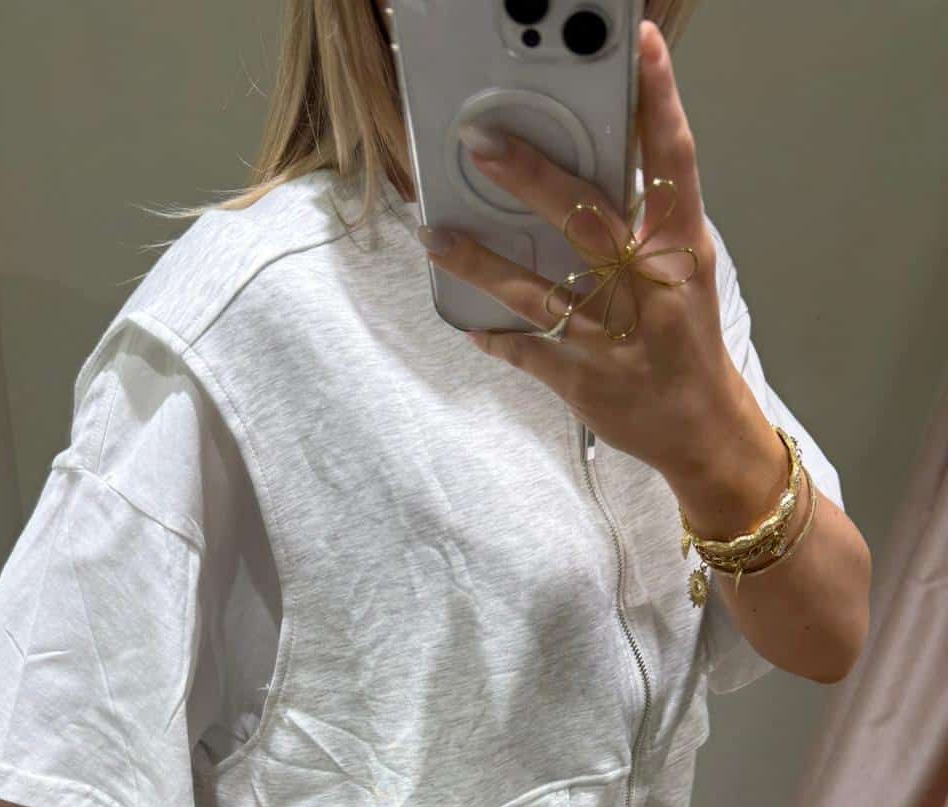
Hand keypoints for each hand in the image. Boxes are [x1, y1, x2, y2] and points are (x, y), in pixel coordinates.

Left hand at [419, 19, 740, 478]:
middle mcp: (647, 285)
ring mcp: (613, 336)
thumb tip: (587, 167)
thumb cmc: (685, 337)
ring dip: (481, 262)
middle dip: (531, 178)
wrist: (702, 427)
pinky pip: (527, 351)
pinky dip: (494, 337)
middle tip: (481, 144)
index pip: (673, 160)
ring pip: (539, 290)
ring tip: (436, 235)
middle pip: (587, 217)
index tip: (644, 47)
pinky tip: (466, 321)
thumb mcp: (683, 269)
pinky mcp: (584, 380)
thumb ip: (642, 221)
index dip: (660, 101)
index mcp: (680, 246)